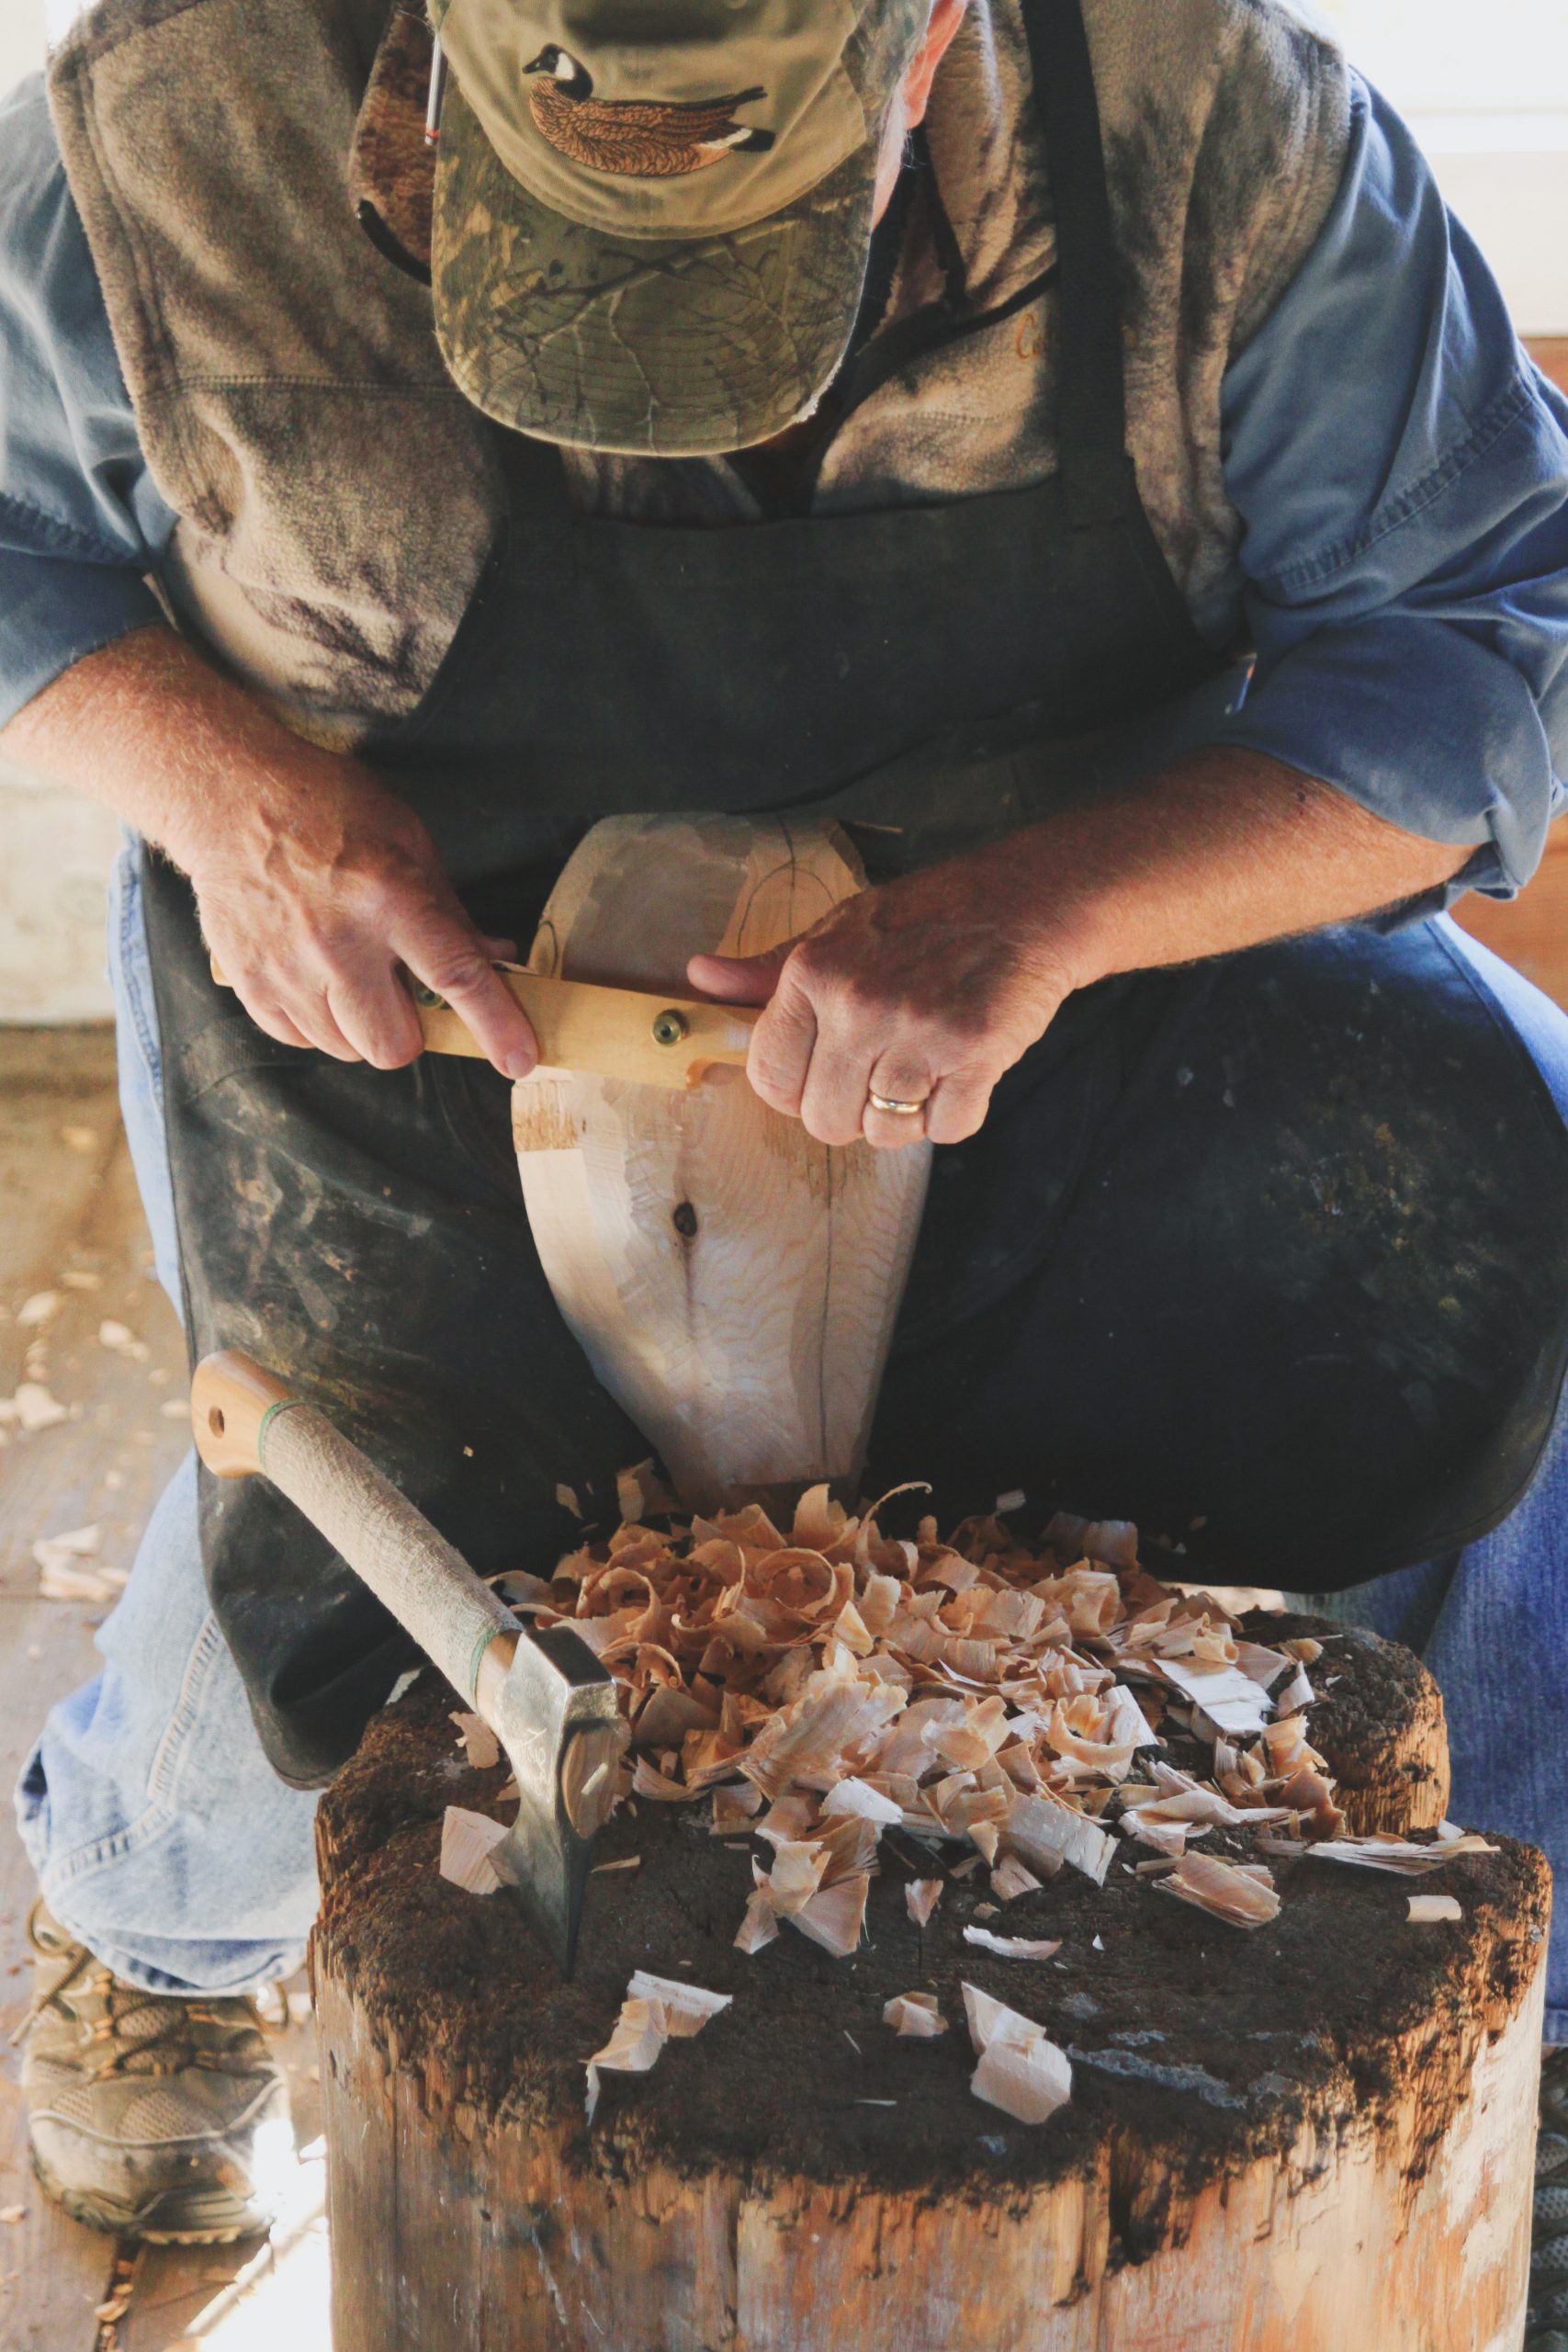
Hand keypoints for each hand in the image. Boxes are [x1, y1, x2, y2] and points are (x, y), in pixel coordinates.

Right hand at [187, 761, 537, 1075]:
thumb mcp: (407, 840)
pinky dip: (316, 1022)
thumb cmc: (326, 808)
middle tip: (399, 990)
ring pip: (347, 1049)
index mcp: (390, 899)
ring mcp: (288, 968)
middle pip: (394, 1045)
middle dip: (409, 1029)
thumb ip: (450, 910)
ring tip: (350, 974)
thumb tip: (496, 956)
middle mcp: (338, 944)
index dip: (496, 1025)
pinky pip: (300, 1039)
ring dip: (361, 1026)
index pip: (456, 977)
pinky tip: (314, 978)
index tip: (520, 1059)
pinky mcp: (249, 981)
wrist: (229, 797)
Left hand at [686, 841, 1076, 1147]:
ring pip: (885, 1132)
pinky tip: (959, 1070)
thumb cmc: (924, 918)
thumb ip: (769, 969)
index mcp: (814, 973)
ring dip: (904, 1115)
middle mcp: (859, 1004)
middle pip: (825, 1120)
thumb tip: (701, 977)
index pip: (770, 1078)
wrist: (1023, 904)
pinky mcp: (975, 1054)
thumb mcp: (837, 929)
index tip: (820, 1076)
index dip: (794, 1090)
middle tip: (881, 1070)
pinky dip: (954, 1113)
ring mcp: (918, 1031)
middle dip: (851, 1110)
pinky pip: (945, 1129)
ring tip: (923, 1067)